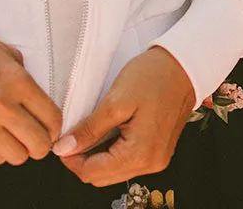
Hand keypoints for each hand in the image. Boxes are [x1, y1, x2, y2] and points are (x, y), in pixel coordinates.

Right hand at [0, 26, 62, 164]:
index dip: (55, 127)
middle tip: (34, 135)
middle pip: (39, 145)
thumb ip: (22, 72)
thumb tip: (33, 94)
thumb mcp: (2, 50)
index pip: (51, 118)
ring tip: (12, 137)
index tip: (50, 127)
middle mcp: (3, 105)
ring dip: (18, 149)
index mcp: (17, 81)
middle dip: (41, 143)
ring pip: (17, 157)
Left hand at [51, 45, 195, 186]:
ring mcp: (155, 159)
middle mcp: (150, 164)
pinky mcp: (157, 151)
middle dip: (81, 159)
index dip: (70, 159)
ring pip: (114, 171)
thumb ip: (89, 129)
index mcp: (139, 154)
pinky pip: (127, 161)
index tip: (60, 140)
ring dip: (96, 156)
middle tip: (71, 134)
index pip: (92, 173)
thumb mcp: (115, 101)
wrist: (182, 66)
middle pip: (102, 177)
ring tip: (87, 130)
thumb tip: (64, 149)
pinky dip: (111, 151)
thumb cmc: (152, 77)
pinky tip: (105, 132)